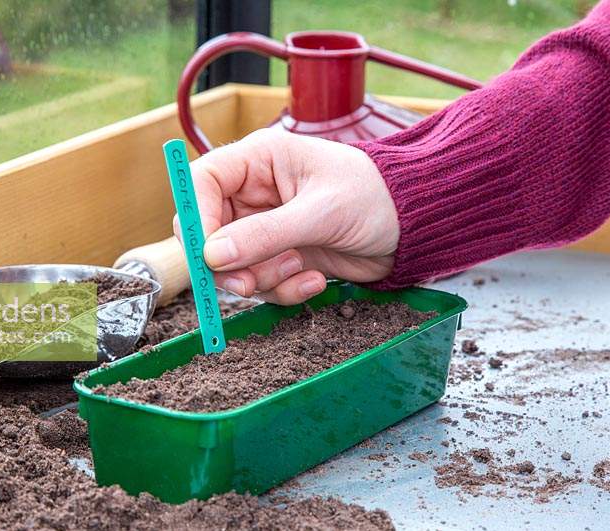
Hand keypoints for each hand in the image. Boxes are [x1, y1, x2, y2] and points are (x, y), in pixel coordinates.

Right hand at [174, 128, 399, 304]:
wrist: (412, 228)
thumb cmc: (376, 197)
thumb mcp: (321, 213)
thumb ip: (265, 234)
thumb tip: (212, 255)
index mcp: (260, 161)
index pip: (203, 183)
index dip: (197, 218)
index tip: (208, 255)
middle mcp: (255, 194)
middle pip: (210, 232)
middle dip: (228, 264)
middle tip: (247, 285)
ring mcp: (267, 228)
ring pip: (234, 265)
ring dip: (264, 279)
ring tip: (303, 267)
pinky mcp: (281, 256)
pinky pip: (261, 282)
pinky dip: (284, 290)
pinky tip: (315, 279)